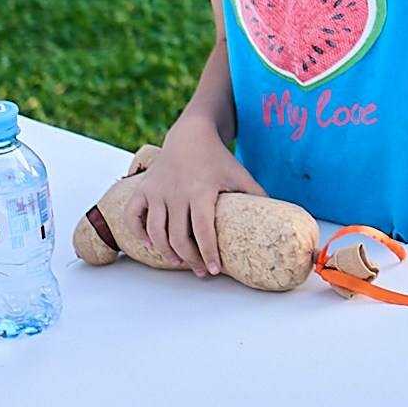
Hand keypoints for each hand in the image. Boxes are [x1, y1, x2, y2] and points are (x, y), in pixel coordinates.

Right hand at [124, 122, 264, 277]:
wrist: (192, 135)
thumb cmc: (218, 159)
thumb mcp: (240, 174)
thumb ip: (255, 196)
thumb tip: (274, 220)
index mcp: (201, 191)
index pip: (202, 230)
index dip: (208, 253)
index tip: (214, 270)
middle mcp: (176, 193)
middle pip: (178, 237)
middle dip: (190, 259)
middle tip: (201, 270)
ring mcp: (157, 191)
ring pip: (155, 232)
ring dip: (166, 252)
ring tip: (179, 262)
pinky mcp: (144, 189)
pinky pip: (133, 215)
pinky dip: (138, 233)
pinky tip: (152, 243)